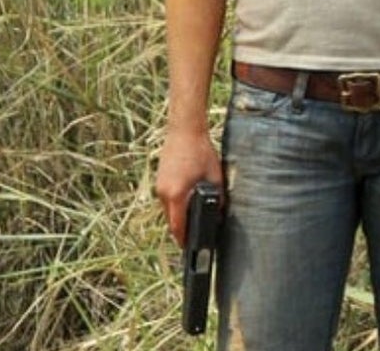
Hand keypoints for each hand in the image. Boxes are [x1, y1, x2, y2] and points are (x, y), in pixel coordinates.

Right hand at [156, 130, 222, 246]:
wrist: (184, 130)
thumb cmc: (201, 151)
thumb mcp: (215, 177)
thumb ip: (217, 197)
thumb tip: (220, 213)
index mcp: (176, 194)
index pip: (177, 225)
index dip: (183, 239)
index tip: (190, 247)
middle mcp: (164, 192)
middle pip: (171, 220)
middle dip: (181, 229)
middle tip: (194, 237)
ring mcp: (159, 186)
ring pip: (168, 209)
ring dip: (178, 216)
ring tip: (191, 220)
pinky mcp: (160, 179)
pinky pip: (167, 199)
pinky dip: (175, 204)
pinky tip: (186, 202)